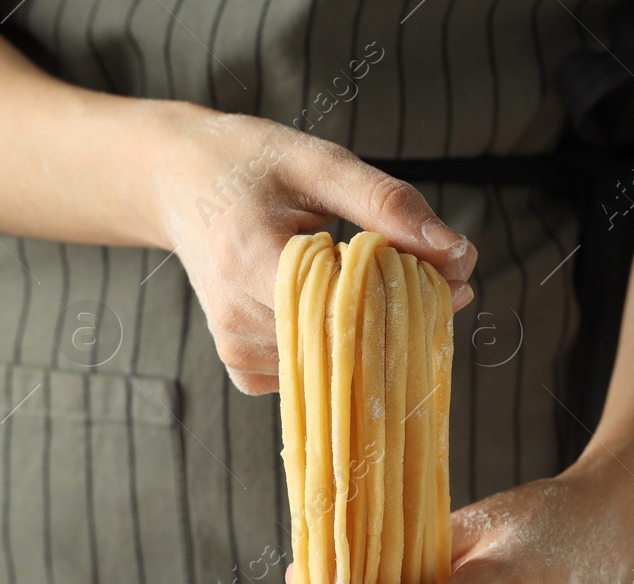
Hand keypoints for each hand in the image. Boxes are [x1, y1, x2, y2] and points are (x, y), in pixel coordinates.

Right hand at [149, 103, 477, 394]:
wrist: (175, 182)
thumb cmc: (248, 162)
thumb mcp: (317, 162)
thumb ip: (387, 205)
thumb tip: (458, 253)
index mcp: (249, 258)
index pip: (345, 304)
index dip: (404, 293)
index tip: (445, 273)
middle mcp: (237, 317)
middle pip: (347, 340)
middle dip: (402, 313)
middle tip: (435, 276)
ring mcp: (236, 349)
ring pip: (337, 363)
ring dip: (375, 330)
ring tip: (374, 280)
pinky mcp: (240, 367)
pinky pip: (314, 372)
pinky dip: (341, 345)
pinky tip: (337, 307)